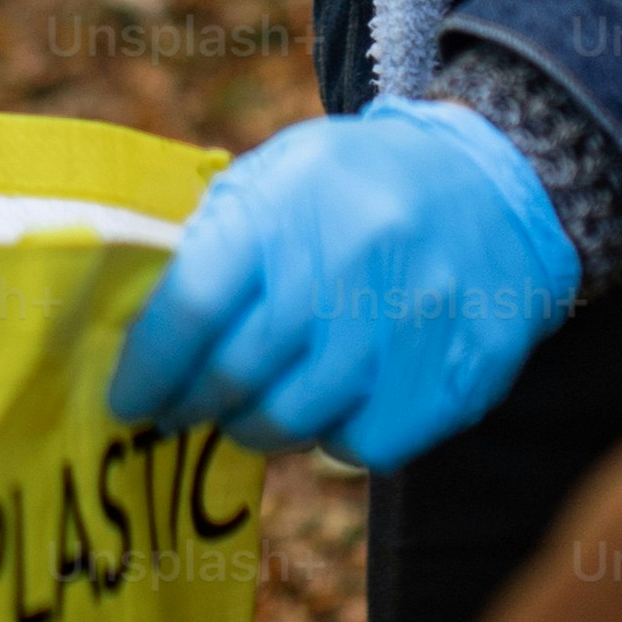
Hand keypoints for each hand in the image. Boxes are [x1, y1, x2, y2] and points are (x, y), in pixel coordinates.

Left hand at [106, 99, 580, 471]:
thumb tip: (144, 333)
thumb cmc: (358, 188)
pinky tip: (335, 400)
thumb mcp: (283, 175)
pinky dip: (334, 436)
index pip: (193, 304)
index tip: (129, 397)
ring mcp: (408, 326)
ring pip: (295, 423)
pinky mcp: (453, 380)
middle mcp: (351, 264)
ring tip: (253, 406)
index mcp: (292, 204)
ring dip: (257, 426)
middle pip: (237, 375)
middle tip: (181, 410)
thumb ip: (217, 241)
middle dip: (194, 404)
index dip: (149, 366)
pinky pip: (362, 447)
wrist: (493, 189)